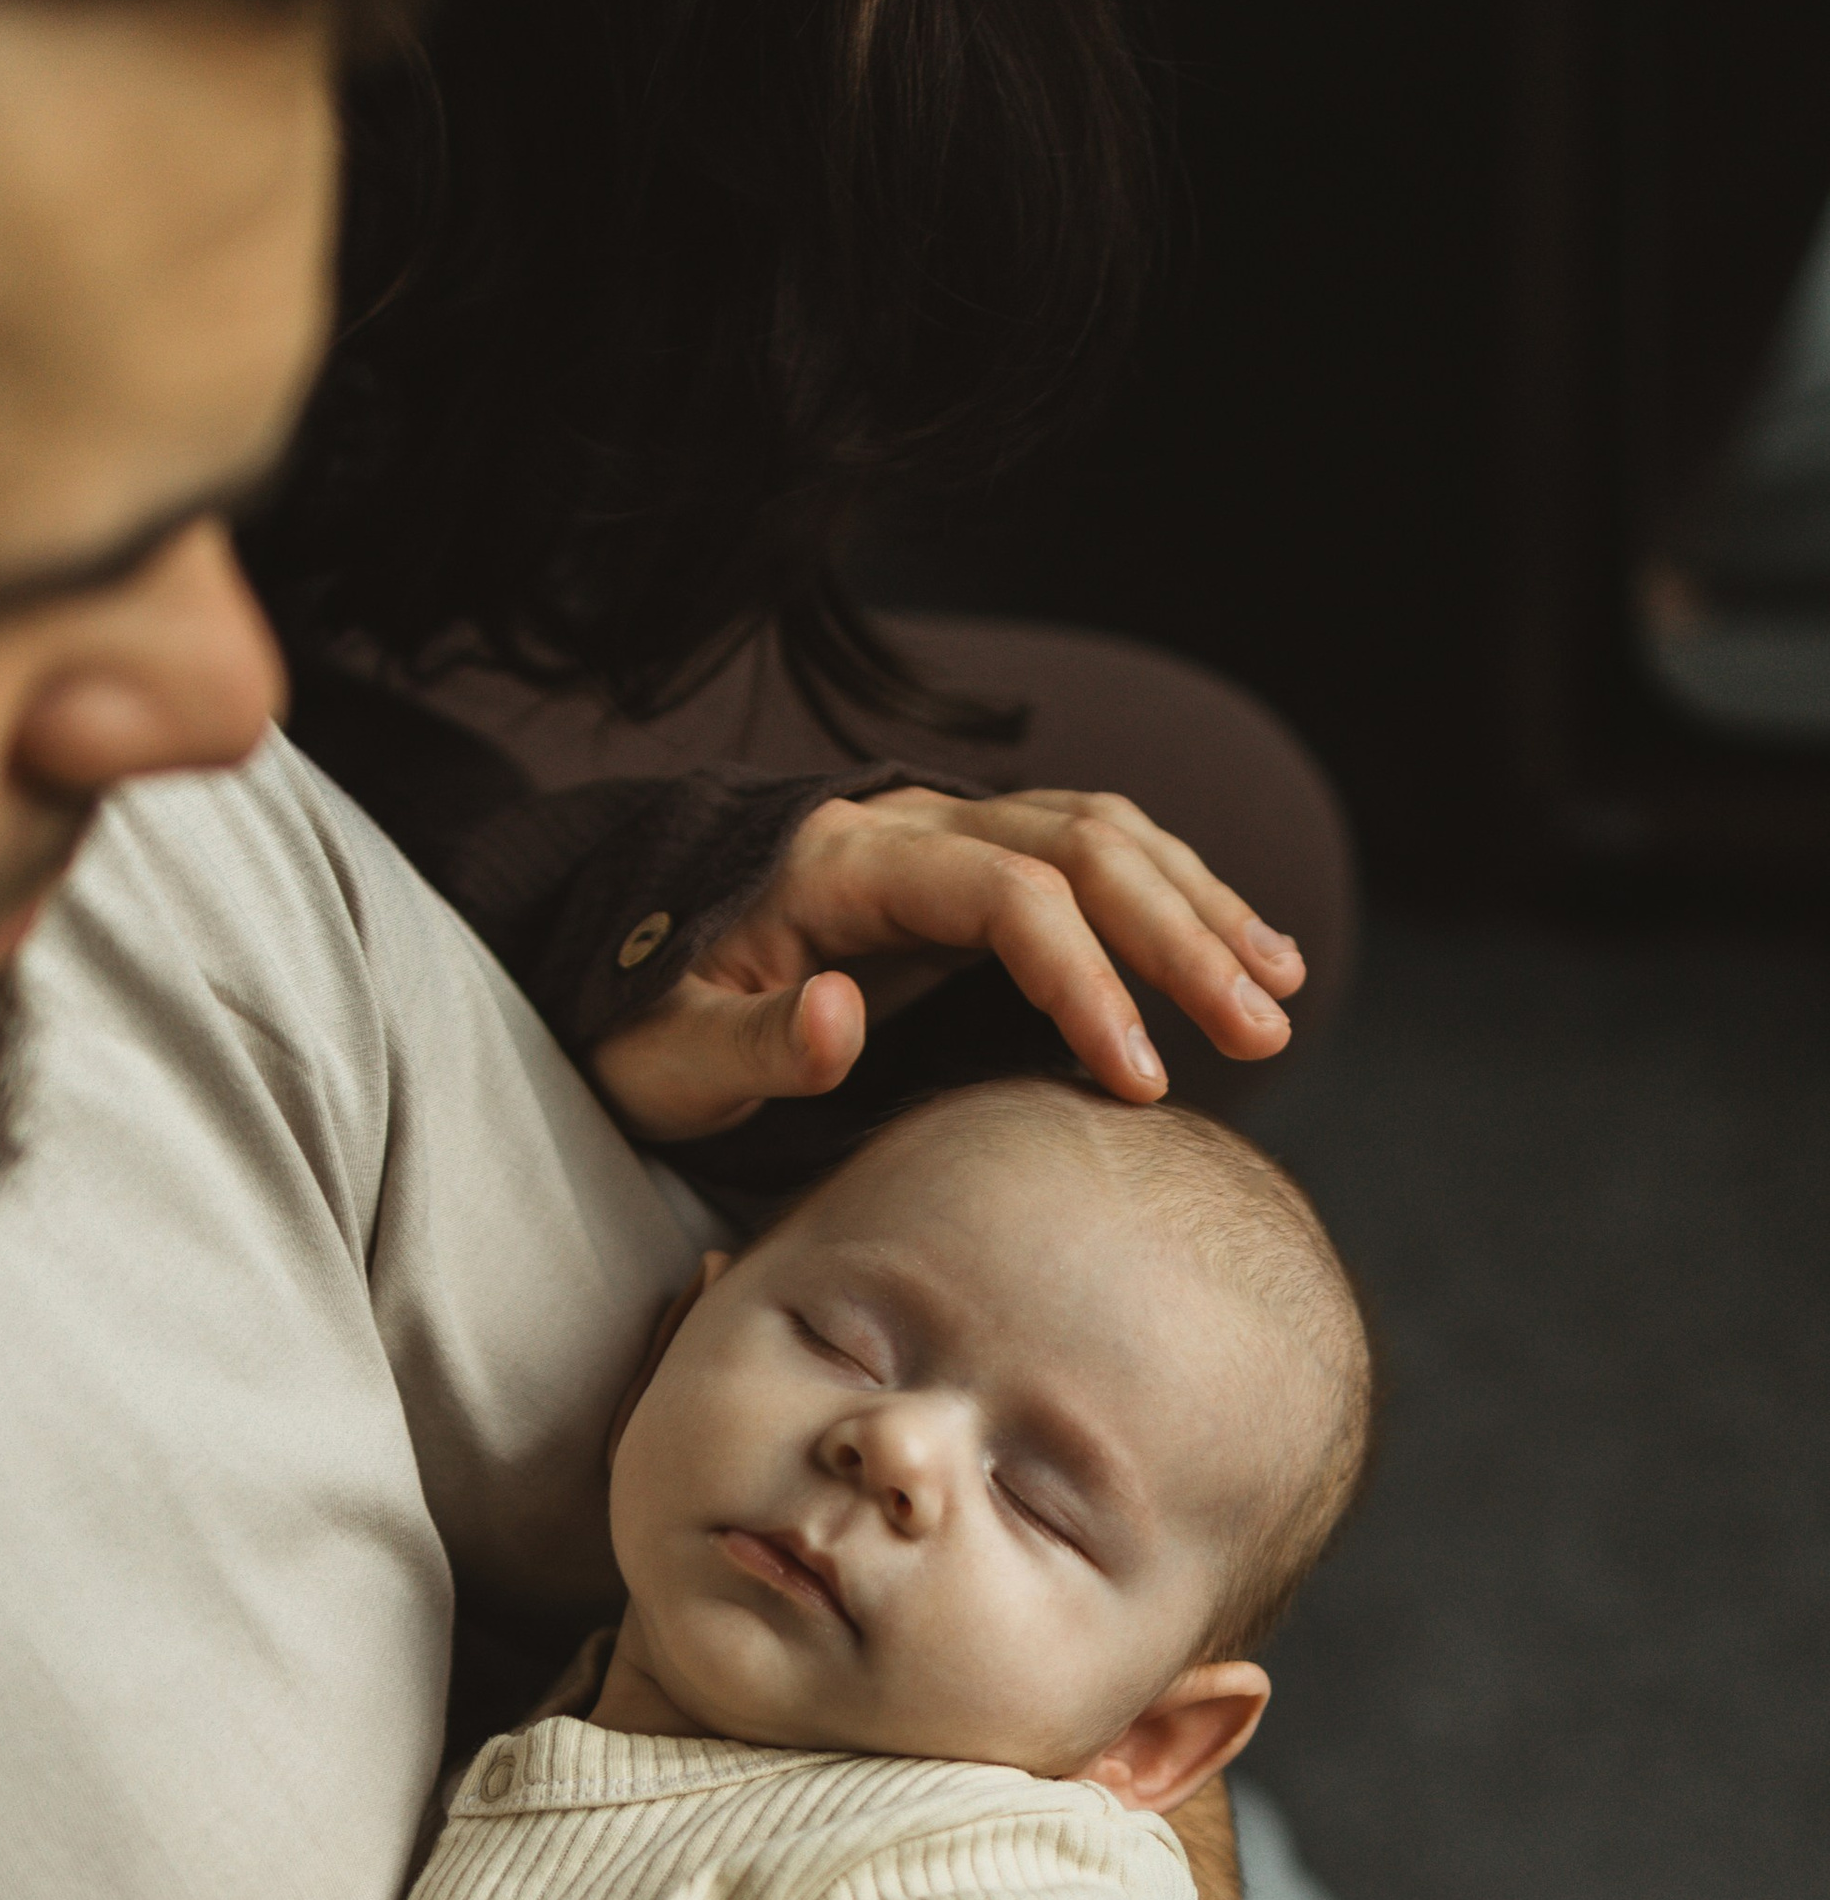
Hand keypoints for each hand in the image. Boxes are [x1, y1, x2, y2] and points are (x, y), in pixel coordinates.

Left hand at [589, 786, 1307, 1145]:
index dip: (1083, 979)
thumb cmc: (639, 1027)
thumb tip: (838, 1018)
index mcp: (840, 863)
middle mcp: (907, 822)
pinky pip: (1093, 858)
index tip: (1139, 1077)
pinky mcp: (968, 867)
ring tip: (1280, 992)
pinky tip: (1237, 958)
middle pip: (1081, 845)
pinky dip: (1174, 900)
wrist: (618, 970)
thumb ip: (750, 1045)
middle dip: (1182, 936)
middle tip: (1263, 1031)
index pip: (1003, 894)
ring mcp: (944, 833)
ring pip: (1105, 835)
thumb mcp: (666, 1057)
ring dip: (1200, 908)